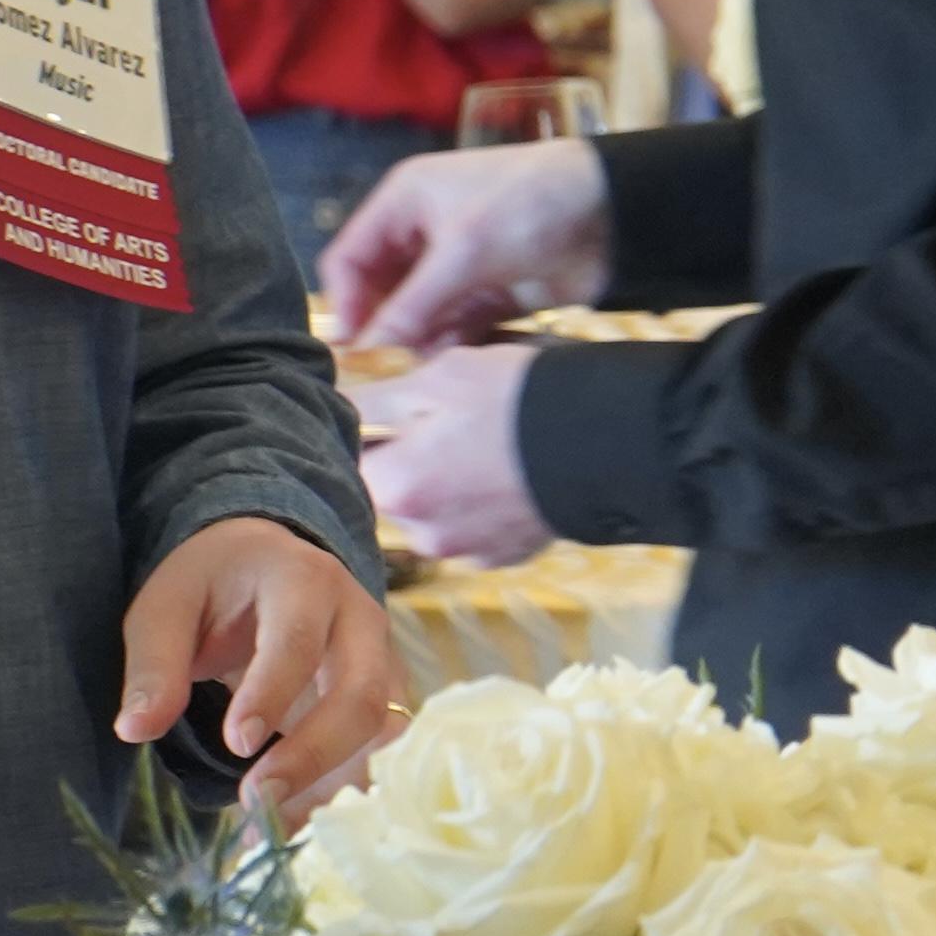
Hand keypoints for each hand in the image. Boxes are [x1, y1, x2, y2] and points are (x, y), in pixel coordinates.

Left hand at [116, 514, 404, 827]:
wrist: (266, 561)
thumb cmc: (213, 583)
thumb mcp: (169, 606)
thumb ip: (155, 665)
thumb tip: (135, 730)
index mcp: (304, 579)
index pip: (299, 640)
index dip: (272, 693)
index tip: (236, 744)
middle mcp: (358, 618)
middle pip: (362, 692)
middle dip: (314, 753)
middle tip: (256, 797)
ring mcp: (382, 661)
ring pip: (383, 731)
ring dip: (334, 786)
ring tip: (270, 824)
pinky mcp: (382, 701)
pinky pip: (377, 756)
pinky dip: (337, 796)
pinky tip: (288, 823)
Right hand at [319, 140, 610, 347]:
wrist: (615, 211)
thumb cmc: (531, 204)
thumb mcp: (463, 249)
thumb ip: (414, 302)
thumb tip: (369, 348)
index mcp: (405, 203)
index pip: (351, 257)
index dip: (344, 301)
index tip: (349, 348)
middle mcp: (425, 235)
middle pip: (382, 293)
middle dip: (383, 329)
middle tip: (382, 370)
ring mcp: (459, 268)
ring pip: (418, 317)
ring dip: (417, 343)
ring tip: (422, 369)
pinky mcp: (491, 296)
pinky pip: (455, 330)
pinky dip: (450, 348)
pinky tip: (452, 366)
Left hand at [352, 343, 553, 564]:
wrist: (603, 438)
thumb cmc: (514, 400)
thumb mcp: (436, 378)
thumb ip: (373, 399)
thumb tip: (333, 404)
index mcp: (395, 488)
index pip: (354, 460)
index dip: (374, 429)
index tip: (400, 406)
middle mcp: (423, 533)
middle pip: (395, 491)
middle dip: (412, 458)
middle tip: (453, 418)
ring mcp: (467, 551)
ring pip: (436, 511)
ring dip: (449, 483)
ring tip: (487, 443)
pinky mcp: (505, 557)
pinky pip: (476, 529)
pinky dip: (484, 504)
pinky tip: (509, 472)